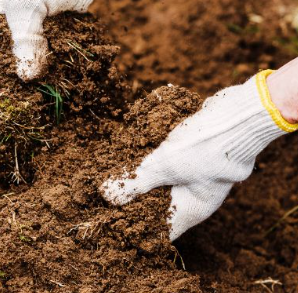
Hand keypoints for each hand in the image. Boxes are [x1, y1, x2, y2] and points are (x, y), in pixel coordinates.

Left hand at [101, 70, 296, 240]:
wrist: (238, 116)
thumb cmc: (205, 147)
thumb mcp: (163, 165)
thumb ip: (135, 182)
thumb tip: (108, 196)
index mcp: (192, 209)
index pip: (161, 229)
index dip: (137, 225)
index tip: (115, 216)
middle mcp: (197, 196)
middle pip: (160, 204)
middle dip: (135, 195)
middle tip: (110, 189)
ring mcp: (199, 175)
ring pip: (165, 179)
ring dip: (144, 173)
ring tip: (118, 168)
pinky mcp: (199, 155)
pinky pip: (172, 160)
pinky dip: (156, 157)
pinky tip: (138, 148)